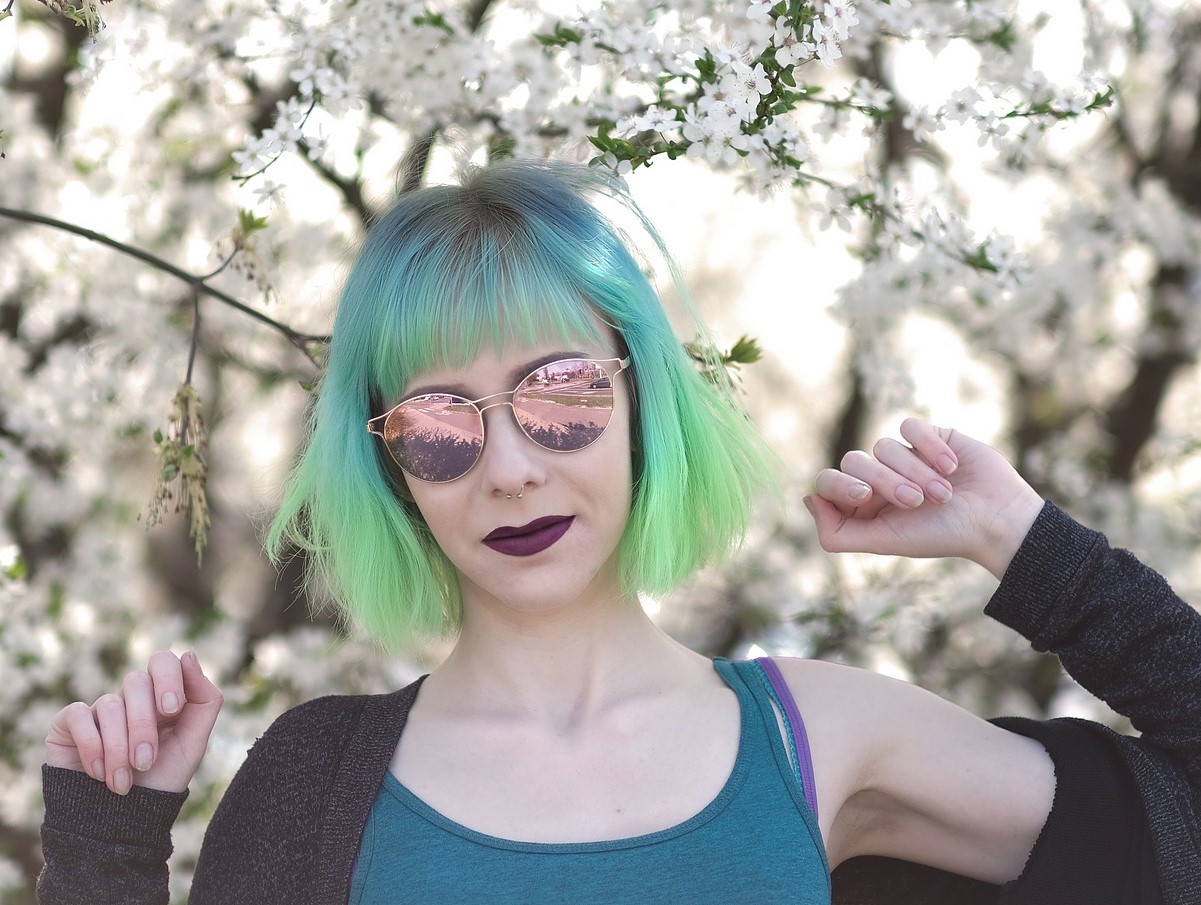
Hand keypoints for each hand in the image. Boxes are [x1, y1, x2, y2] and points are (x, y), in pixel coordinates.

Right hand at [44, 649, 222, 795]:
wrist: (122, 821)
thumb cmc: (161, 779)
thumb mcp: (194, 743)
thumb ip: (204, 700)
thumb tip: (188, 654)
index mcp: (162, 696)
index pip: (163, 661)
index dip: (167, 678)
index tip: (171, 709)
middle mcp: (130, 697)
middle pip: (136, 682)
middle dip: (143, 726)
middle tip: (146, 762)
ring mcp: (100, 708)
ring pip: (110, 704)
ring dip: (119, 748)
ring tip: (123, 783)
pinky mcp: (69, 723)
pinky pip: (78, 715)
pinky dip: (92, 747)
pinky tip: (99, 773)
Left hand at [804, 418, 1043, 577]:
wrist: (996, 520)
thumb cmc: (942, 535)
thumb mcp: (886, 542)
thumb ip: (839, 532)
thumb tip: (808, 500)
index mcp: (864, 506)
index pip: (828, 482)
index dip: (842, 485)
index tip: (867, 497)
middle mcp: (880, 479)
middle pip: (854, 461)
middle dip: (885, 481)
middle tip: (916, 501)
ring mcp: (905, 456)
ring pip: (884, 446)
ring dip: (915, 471)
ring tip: (944, 493)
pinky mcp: (930, 436)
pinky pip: (910, 426)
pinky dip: (929, 447)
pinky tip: (952, 466)